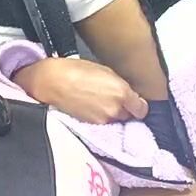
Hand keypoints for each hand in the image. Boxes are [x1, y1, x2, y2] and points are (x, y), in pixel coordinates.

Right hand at [14, 57, 148, 124]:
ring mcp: (103, 120)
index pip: (142, 109)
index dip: (138, 104)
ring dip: (113, 113)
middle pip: (130, 116)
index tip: (134, 101)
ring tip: (100, 101)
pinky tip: (92, 106)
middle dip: (125, 108)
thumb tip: (128, 93)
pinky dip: (101, 117)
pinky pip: (104, 123)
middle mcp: (115, 109)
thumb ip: (120, 84)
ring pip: (117, 120)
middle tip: (113, 98)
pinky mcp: (92, 125)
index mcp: (122, 92)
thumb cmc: (76, 70)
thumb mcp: (105, 70)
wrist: (53, 81)